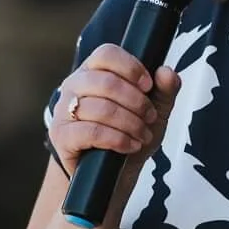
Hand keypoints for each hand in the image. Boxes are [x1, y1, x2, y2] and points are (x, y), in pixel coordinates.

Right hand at [51, 44, 180, 178]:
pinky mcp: (62, 136)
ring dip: (131, 123)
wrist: (112, 175)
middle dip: (136, 102)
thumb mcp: (154, 113)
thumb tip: (166, 72)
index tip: (148, 86)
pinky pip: (91, 131)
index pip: (107, 54)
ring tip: (143, 135)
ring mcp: (64, 110)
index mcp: (93, 71)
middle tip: (150, 117)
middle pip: (105, 81)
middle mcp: (74, 86)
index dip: (131, 67)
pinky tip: (130, 145)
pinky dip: (118, 139)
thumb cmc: (130, 136)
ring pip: (100, 108)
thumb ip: (164, 91)